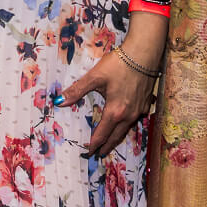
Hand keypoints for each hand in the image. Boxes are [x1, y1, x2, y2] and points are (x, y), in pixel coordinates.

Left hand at [68, 44, 156, 158]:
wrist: (144, 53)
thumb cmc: (119, 64)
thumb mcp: (95, 77)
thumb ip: (77, 90)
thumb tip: (59, 101)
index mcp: (115, 111)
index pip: (102, 134)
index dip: (94, 144)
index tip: (88, 152)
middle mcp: (129, 114)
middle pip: (116, 136)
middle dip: (107, 146)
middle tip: (100, 154)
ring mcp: (140, 109)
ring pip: (127, 128)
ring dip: (118, 136)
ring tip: (112, 142)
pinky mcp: (146, 102)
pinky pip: (136, 118)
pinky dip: (129, 124)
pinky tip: (127, 121)